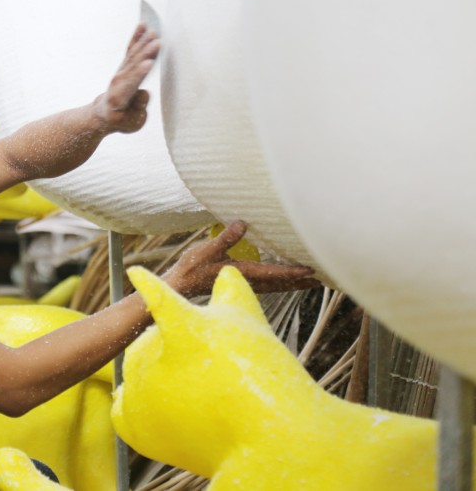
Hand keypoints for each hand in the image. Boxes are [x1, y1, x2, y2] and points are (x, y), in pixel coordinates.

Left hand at [92, 23, 160, 133]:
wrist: (104, 114)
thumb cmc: (121, 120)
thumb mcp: (131, 123)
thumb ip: (138, 108)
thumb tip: (143, 92)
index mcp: (120, 97)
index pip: (132, 83)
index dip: (140, 74)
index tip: (149, 63)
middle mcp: (119, 81)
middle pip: (134, 66)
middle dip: (145, 54)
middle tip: (157, 42)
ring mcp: (121, 71)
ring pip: (133, 55)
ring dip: (144, 43)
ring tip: (154, 32)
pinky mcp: (125, 66)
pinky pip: (131, 49)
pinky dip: (136, 37)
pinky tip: (143, 25)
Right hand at [162, 220, 318, 297]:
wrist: (182, 284)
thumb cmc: (193, 267)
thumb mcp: (208, 249)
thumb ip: (226, 237)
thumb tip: (243, 223)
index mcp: (245, 273)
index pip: (275, 273)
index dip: (294, 271)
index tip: (311, 269)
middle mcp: (250, 281)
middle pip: (283, 283)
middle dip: (302, 281)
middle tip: (324, 279)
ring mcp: (248, 284)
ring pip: (278, 285)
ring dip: (296, 283)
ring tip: (313, 280)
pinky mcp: (244, 283)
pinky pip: (271, 284)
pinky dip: (284, 282)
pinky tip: (288, 279)